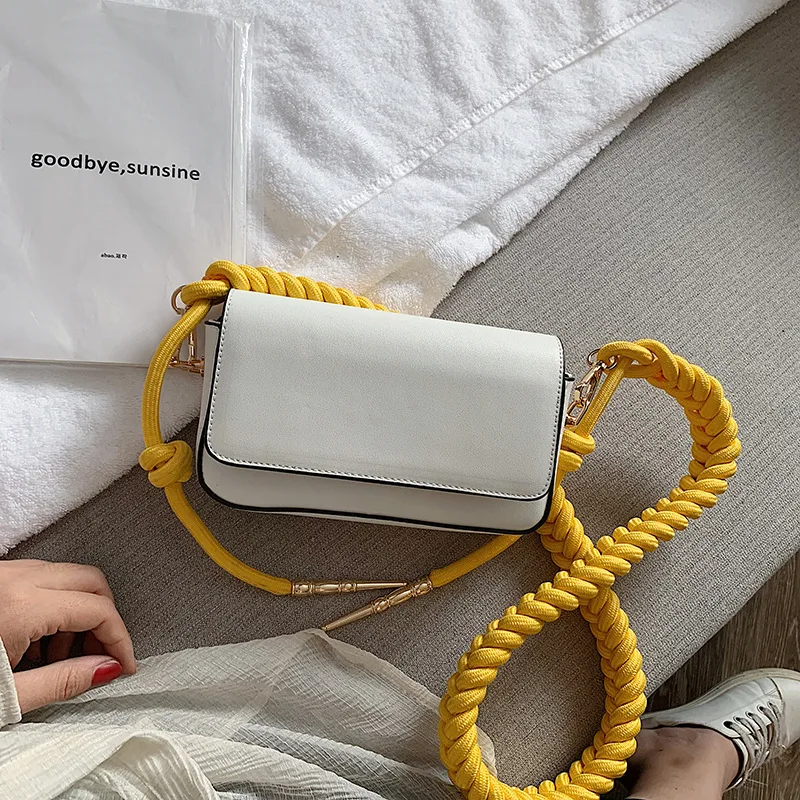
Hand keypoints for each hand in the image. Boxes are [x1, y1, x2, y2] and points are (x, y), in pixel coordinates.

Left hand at [0, 560, 135, 713]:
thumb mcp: (8, 695)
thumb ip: (61, 681)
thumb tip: (105, 669)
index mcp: (20, 606)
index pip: (97, 610)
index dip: (119, 639)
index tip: (124, 663)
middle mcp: (13, 579)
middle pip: (91, 580)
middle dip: (105, 617)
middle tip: (102, 654)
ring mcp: (2, 572)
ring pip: (68, 575)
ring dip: (79, 610)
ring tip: (62, 654)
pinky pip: (40, 577)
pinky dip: (54, 602)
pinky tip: (39, 639)